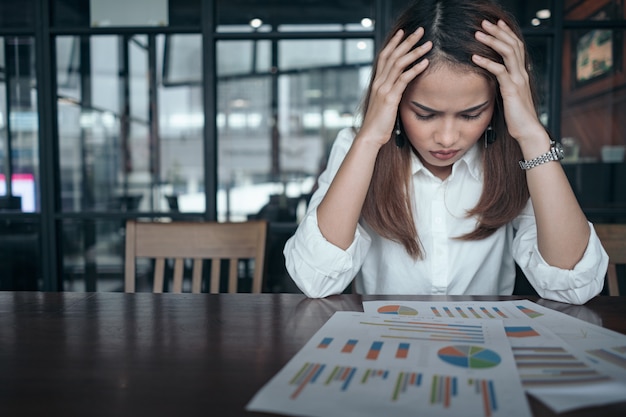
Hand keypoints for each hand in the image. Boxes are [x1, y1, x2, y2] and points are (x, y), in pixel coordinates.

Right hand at [359, 28, 431, 146]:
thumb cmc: (378, 123)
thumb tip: (399, 87)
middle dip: (407, 41)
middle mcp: (379, 82)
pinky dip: (415, 69)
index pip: (385, 56)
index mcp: (377, 82)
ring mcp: (383, 89)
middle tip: (420, 31)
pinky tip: (425, 62)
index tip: (403, 32)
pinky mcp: (390, 98)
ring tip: (427, 44)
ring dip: (414, 52)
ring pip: (399, 64)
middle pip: (393, 55)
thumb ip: (390, 92)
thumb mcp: (383, 104)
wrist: (370, 136)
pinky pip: (404, 79)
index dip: (394, 43)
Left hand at [472, 20, 545, 144]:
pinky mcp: (512, 89)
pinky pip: (500, 71)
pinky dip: (486, 62)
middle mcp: (522, 73)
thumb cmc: (517, 117)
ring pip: (507, 52)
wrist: (528, 130)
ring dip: (492, 41)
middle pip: (512, 44)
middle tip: (484, 22)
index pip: (516, 46)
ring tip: (477, 34)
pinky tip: (474, 58)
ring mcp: (518, 80)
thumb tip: (494, 79)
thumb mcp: (510, 96)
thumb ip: (504, 84)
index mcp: (522, 74)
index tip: (496, 24)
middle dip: (498, 31)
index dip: (507, 33)